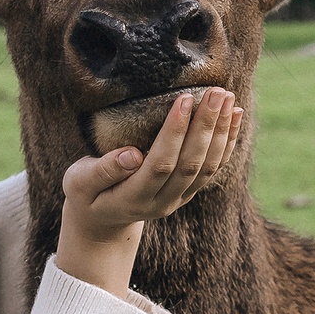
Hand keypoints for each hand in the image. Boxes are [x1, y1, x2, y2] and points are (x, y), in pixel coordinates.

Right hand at [54, 88, 242, 295]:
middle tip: (216, 92)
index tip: (183, 100)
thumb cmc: (86, 194)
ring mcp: (179, 198)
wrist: (103, 222)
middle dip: (206, 126)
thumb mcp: (80, 183)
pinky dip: (227, 141)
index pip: (160, 164)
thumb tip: (132, 155)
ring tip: (228, 97)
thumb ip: (102, 171)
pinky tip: (234, 116)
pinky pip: (214, 167)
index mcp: (133, 198)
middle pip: (191, 164)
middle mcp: (162, 202)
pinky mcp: (189, 192)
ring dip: (221, 131)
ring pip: (208, 166)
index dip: (175, 133)